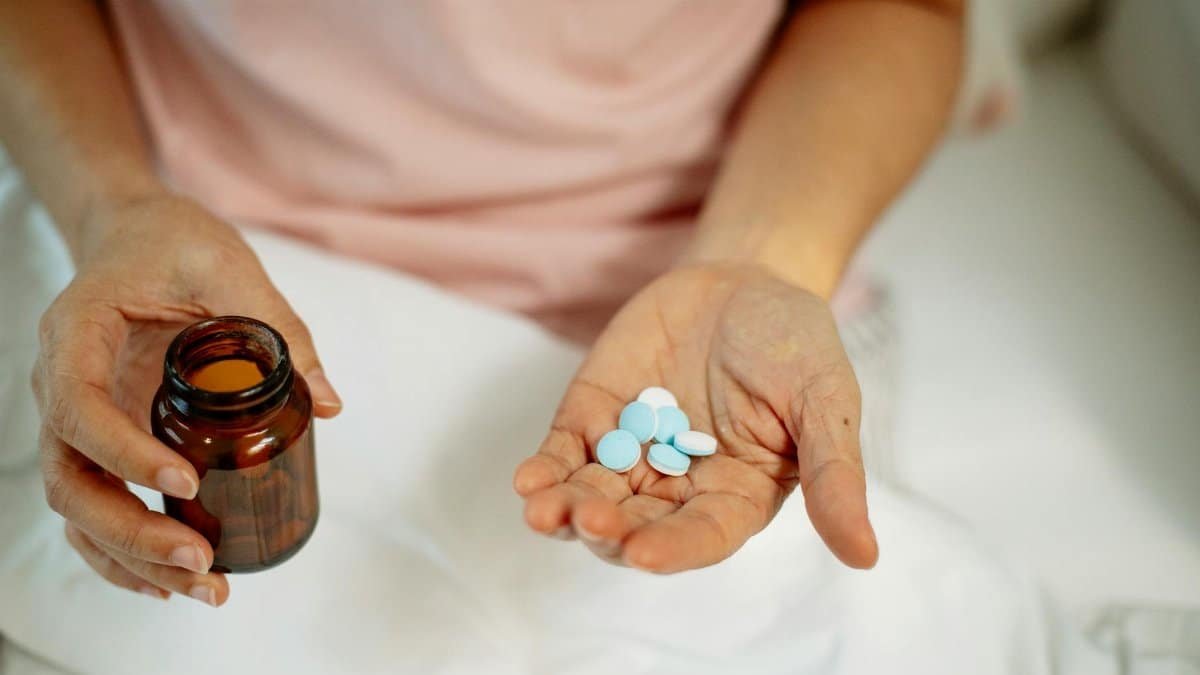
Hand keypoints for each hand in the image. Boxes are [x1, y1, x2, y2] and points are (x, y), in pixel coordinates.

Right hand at [32, 194, 341, 603]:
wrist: (139, 235)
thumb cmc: (175, 244)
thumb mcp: (230, 267)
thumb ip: (279, 329)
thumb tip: (326, 403)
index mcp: (77, 334)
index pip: (79, 407)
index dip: (124, 452)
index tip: (186, 481)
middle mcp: (61, 384)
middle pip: (68, 478)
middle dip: (129, 531)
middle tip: (200, 561)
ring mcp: (74, 418)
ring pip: (77, 507)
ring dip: (132, 556)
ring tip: (203, 588)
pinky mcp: (99, 439)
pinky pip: (95, 505)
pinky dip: (125, 550)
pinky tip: (170, 580)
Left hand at [514, 263, 876, 571]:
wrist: (743, 278)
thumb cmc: (794, 342)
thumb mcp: (825, 400)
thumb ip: (835, 474)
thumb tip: (865, 556)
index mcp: (735, 495)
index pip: (701, 537)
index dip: (671, 550)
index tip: (641, 554)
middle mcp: (678, 487)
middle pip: (635, 526)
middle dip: (607, 529)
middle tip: (588, 519)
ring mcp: (632, 453)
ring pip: (591, 497)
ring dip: (564, 508)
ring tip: (544, 508)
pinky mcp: (594, 416)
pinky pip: (564, 453)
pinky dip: (544, 468)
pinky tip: (528, 479)